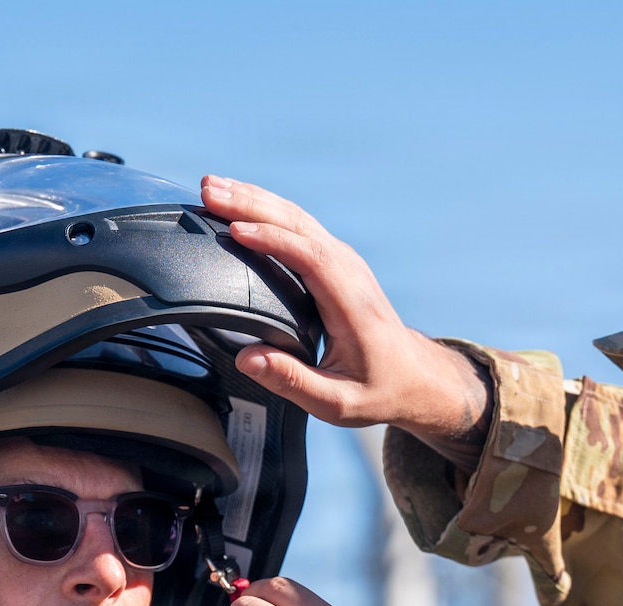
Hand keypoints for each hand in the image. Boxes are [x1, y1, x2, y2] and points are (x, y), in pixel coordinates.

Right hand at [200, 175, 490, 451]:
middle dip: (253, 204)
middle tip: (209, 189)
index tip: (237, 231)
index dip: (274, 240)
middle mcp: (349, 272)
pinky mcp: (334, 261)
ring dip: (254, 200)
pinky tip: (237, 206)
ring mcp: (343, 262)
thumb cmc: (377, 389)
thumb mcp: (336, 401)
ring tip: (211, 188)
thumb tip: (247, 359)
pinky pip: (297, 227)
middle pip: (300, 225)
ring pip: (296, 218)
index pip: (313, 258)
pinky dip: (265, 212)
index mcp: (352, 304)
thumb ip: (291, 381)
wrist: (413, 376)